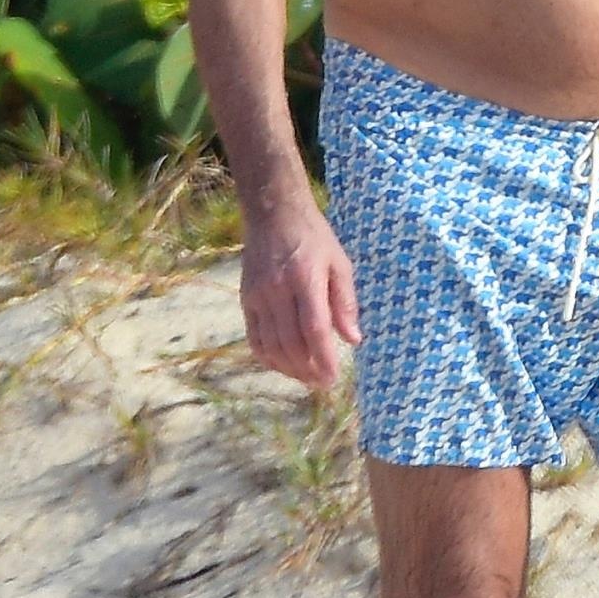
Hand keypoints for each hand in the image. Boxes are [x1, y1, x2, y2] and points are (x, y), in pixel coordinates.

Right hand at [240, 202, 361, 389]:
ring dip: (289, 368)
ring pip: (271, 346)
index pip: (313, 329)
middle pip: (290, 343)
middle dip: (308, 370)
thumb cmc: (314, 238)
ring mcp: (258, 296)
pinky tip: (283, 365)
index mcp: (305, 279)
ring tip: (306, 378)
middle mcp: (277, 290)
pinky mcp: (245, 300)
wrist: (273, 214)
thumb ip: (346, 302)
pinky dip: (268, 357)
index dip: (323, 358)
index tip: (333, 378)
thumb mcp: (340, 263)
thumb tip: (353, 340)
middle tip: (323, 383)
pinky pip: (254, 338)